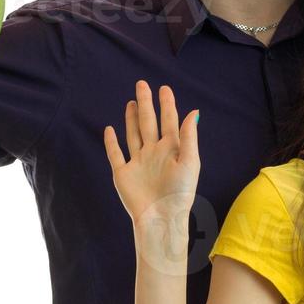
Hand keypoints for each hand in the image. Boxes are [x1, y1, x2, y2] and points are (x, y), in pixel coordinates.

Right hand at [103, 81, 200, 224]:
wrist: (160, 218)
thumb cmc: (179, 193)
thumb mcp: (189, 161)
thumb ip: (189, 137)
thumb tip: (193, 111)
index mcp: (171, 150)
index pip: (169, 121)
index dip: (167, 105)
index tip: (164, 88)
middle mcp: (154, 153)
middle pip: (148, 123)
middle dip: (146, 104)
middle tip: (142, 84)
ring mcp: (138, 163)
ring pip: (133, 135)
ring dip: (131, 119)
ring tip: (131, 102)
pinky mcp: (123, 174)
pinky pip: (115, 154)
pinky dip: (111, 142)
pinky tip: (109, 129)